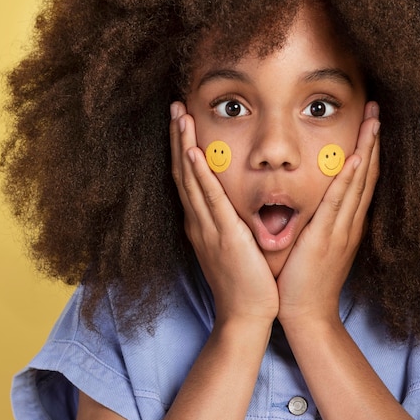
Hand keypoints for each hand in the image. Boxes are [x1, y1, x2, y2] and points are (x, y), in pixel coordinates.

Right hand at [169, 102, 278, 325]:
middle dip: (177, 138)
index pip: (189, 178)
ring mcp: (207, 228)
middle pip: (183, 172)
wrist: (245, 313)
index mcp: (202, 223)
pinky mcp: (223, 236)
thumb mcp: (234, 245)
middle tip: (175, 106)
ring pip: (191, 180)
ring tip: (179, 116)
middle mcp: (198, 222)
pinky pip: (209, 200)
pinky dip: (199, 176)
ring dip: (183, 146)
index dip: (183, 148)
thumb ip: (230, 222)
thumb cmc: (245, 281)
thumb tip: (236, 204)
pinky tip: (193, 154)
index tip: (183, 122)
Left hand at [276, 101, 379, 324]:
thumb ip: (319, 222)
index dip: (366, 150)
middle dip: (372, 140)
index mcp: (346, 222)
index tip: (369, 124)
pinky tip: (357, 158)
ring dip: (366, 150)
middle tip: (376, 109)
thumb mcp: (316, 245)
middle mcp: (349, 222)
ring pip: (359, 182)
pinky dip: (351, 179)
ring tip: (373, 120)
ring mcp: (342, 229)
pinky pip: (340, 203)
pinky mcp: (327, 237)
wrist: (307, 313)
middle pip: (367, 174)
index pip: (360, 179)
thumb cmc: (305, 281)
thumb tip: (314, 202)